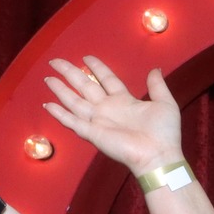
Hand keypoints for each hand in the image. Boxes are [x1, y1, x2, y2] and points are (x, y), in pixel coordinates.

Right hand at [44, 56, 183, 175]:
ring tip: (48, 79)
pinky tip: (48, 105)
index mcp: (124, 101)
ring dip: (61, 90)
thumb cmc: (164, 133)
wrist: (159, 155)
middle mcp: (108, 109)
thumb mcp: (165, 104)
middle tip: (56, 61)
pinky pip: (73, 122)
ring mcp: (99, 121)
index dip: (97, 68)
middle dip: (70, 73)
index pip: (106, 79)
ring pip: (75, 102)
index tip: (86, 57)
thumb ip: (157, 86)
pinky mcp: (93, 133)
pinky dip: (60, 114)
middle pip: (85, 86)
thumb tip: (155, 69)